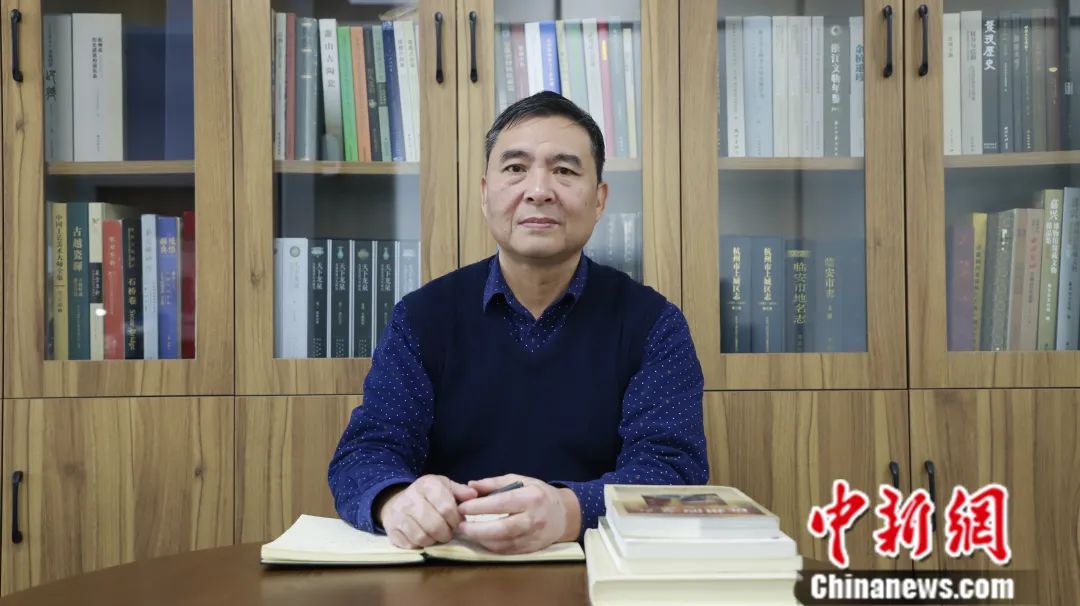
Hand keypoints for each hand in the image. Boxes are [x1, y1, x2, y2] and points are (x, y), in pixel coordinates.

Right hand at [378, 475, 477, 548]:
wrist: (397, 500)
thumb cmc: (428, 495)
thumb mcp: (445, 487)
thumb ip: (461, 491)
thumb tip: (474, 495)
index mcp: (427, 484)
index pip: (447, 508)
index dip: (456, 520)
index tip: (457, 522)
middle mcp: (410, 497)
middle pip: (435, 525)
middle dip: (446, 533)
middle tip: (448, 533)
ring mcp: (398, 514)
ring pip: (422, 537)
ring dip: (433, 540)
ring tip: (436, 535)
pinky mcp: (391, 529)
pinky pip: (410, 544)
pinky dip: (420, 545)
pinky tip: (423, 538)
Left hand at [455, 474, 580, 554]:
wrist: (563, 515)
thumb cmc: (539, 494)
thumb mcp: (521, 481)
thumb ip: (494, 483)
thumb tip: (471, 485)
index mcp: (531, 498)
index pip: (502, 503)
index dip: (479, 507)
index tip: (462, 507)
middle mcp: (533, 519)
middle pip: (502, 528)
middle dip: (478, 529)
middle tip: (460, 526)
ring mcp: (533, 537)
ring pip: (504, 543)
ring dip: (482, 540)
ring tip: (467, 533)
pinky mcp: (531, 549)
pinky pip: (507, 551)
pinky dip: (491, 547)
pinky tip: (480, 540)